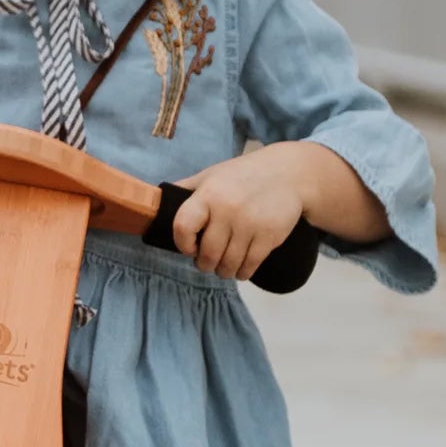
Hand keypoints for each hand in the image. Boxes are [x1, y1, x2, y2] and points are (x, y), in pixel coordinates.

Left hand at [170, 148, 310, 280]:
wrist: (288, 174)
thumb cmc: (243, 175)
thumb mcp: (212, 175)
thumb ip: (187, 189)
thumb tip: (157, 201)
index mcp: (208, 194)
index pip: (183, 227)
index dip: (182, 244)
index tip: (189, 247)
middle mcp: (227, 210)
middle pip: (207, 255)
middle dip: (205, 264)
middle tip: (207, 262)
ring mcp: (249, 225)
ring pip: (228, 265)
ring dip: (223, 271)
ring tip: (223, 266)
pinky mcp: (269, 237)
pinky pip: (249, 266)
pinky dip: (242, 273)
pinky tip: (240, 268)